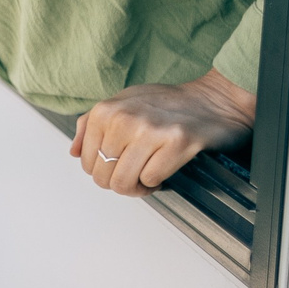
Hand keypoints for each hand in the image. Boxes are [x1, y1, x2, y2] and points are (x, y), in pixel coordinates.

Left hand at [68, 69, 255, 194]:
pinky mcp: (176, 143)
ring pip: (124, 182)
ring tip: (147, 176)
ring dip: (137, 187)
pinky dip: (157, 183)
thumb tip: (74, 152)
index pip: (86, 162)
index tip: (118, 167)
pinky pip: (151, 180)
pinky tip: (164, 169)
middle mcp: (124, 118)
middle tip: (135, 175)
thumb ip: (92, 125)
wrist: (214, 99)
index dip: (102, 172)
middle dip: (119, 183)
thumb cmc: (168, 103)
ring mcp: (150, 130)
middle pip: (103, 177)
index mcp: (106, 110)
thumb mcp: (123, 103)